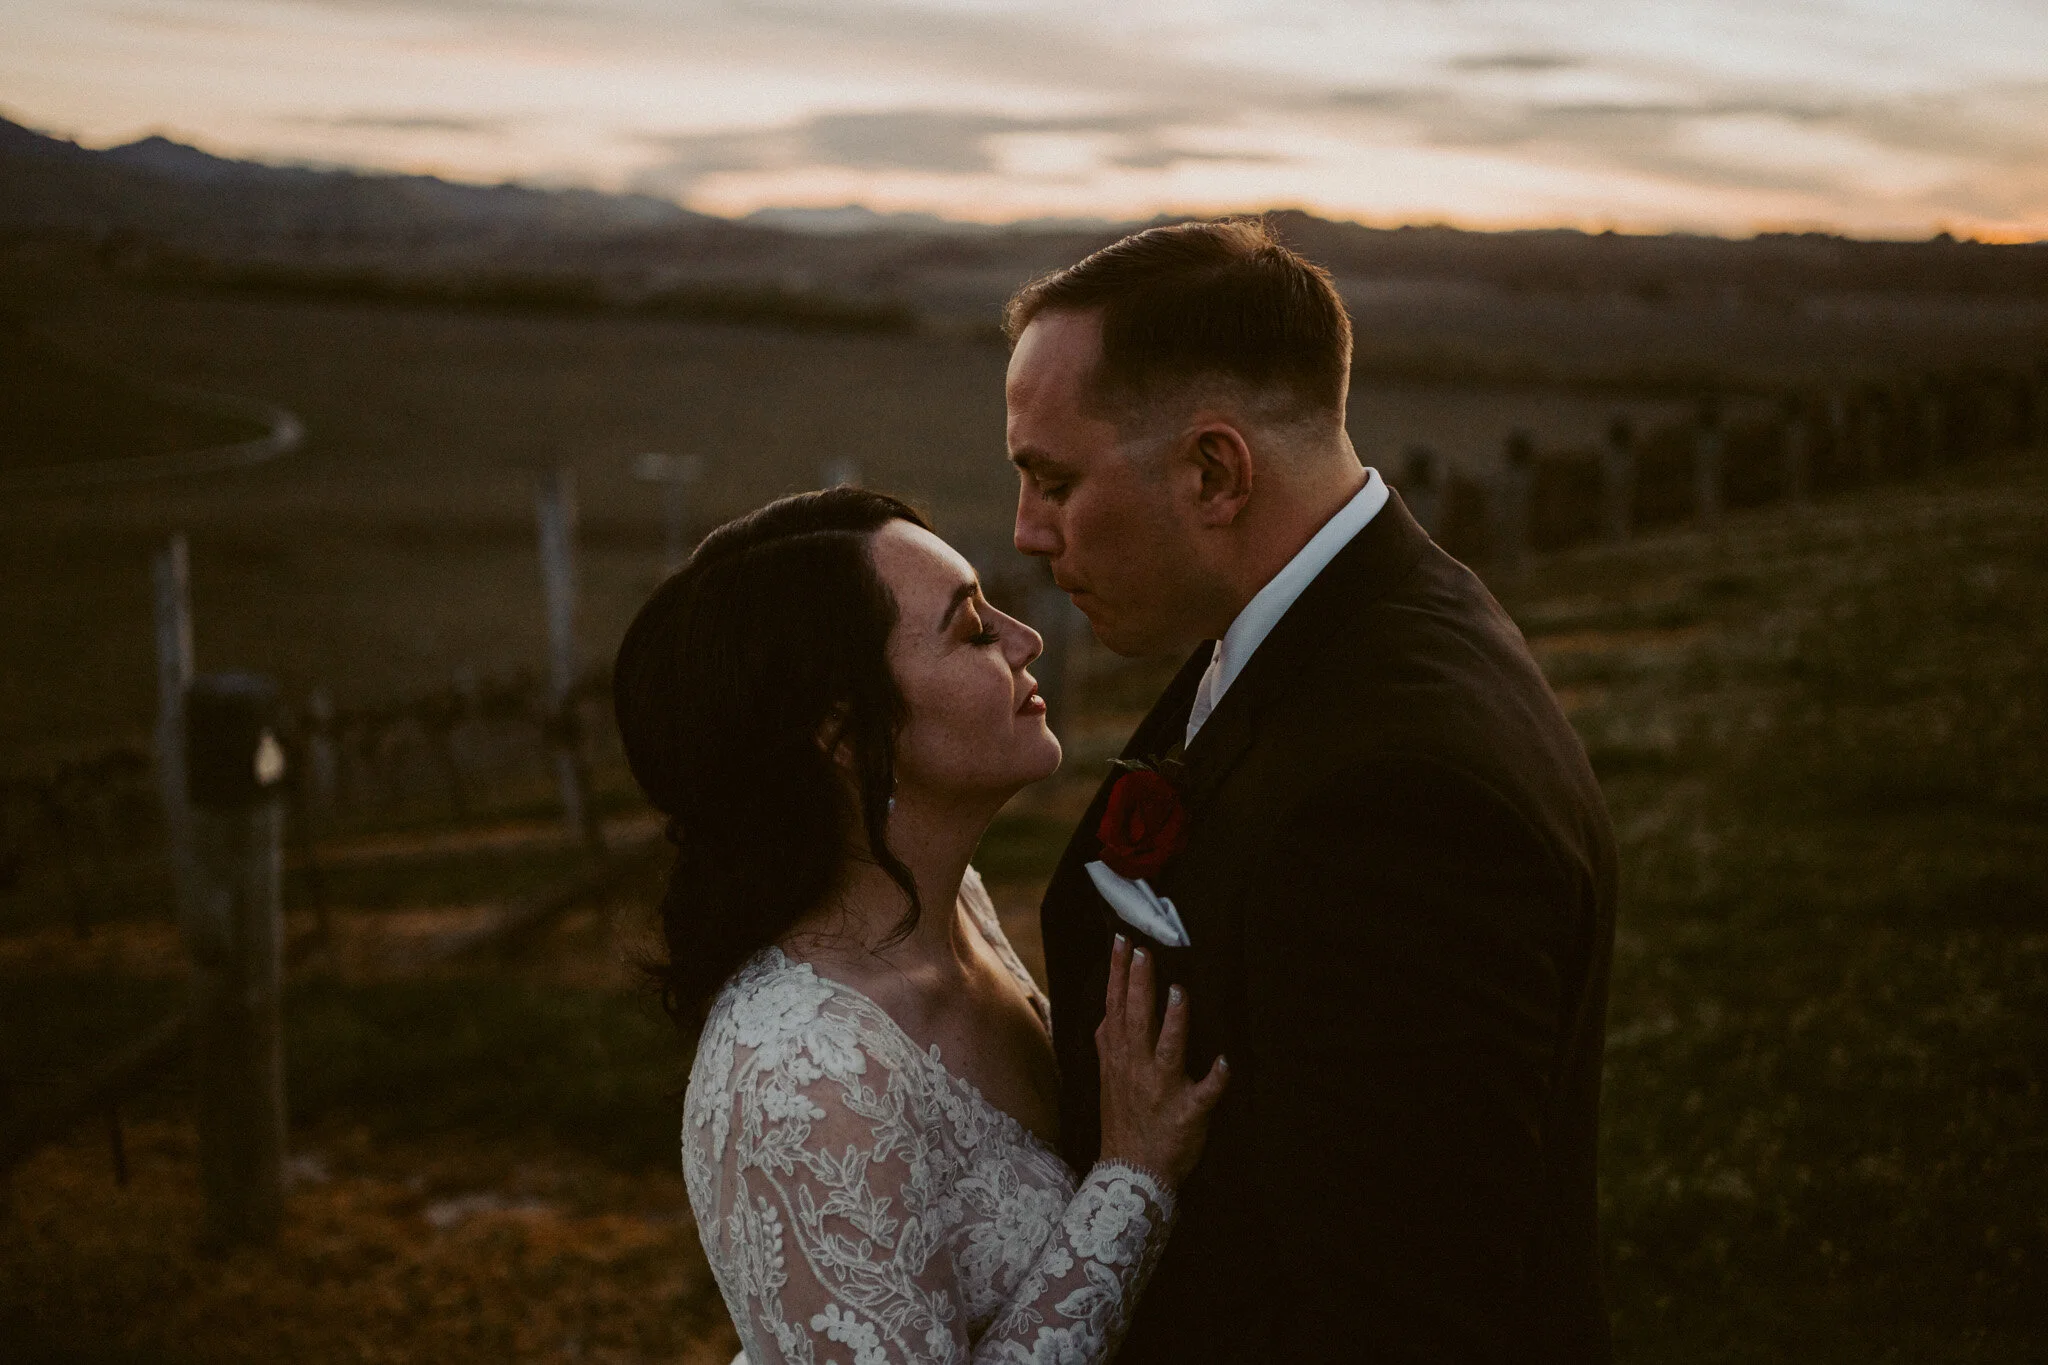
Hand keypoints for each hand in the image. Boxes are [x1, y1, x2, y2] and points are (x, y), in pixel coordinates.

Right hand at [1095, 934, 1229, 1187]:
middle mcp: (1137, 1067)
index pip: (1116, 1006)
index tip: (1123, 941)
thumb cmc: (1125, 1118)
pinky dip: (1214, 1080)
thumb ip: (1111, 1039)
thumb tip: (1111, 1005)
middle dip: (1140, 985)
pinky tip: (1225, 1063)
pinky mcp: (1186, 1113)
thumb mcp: (1109, 1074)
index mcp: (1119, 1055)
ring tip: (1179, 993)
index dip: (1118, 973)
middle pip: (1137, 1019)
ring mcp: (1161, 1090)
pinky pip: (1203, 1096)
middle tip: (1145, 951)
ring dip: (1175, 1023)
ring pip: (1167, 1051)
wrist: (1132, 1171)